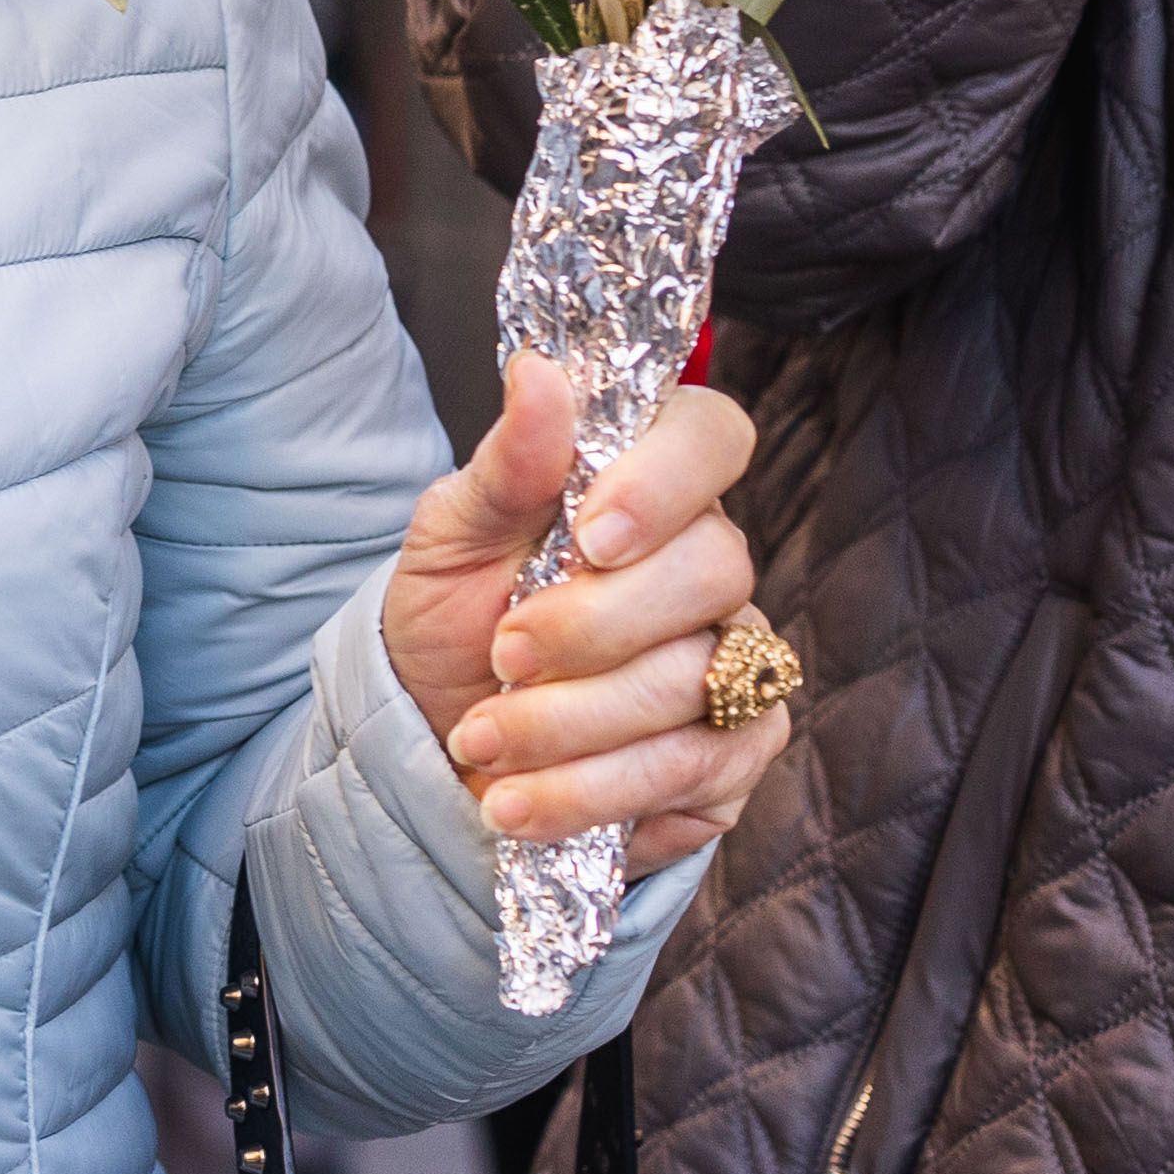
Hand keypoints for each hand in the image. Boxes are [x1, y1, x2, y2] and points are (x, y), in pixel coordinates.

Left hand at [384, 357, 785, 874]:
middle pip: (711, 573)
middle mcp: (709, 569)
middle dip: (592, 627)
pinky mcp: (733, 756)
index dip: (665, 483)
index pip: (713, 437)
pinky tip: (522, 800)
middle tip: (503, 654)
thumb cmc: (455, 613)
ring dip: (569, 725)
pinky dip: (592, 792)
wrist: (437, 731)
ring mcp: (736, 664)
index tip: (589, 535)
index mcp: (646, 484)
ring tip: (482, 742)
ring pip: (694, 686)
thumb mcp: (452, 534)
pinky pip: (692, 774)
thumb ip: (507, 464)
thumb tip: (539, 373)